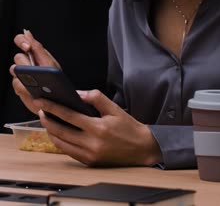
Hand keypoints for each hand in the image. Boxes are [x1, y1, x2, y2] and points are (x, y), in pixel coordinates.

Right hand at [9, 30, 59, 114]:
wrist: (58, 100)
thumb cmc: (56, 80)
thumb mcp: (50, 63)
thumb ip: (38, 48)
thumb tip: (27, 32)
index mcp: (34, 54)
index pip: (21, 40)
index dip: (21, 41)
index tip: (27, 47)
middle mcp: (26, 64)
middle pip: (18, 57)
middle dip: (27, 63)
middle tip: (34, 70)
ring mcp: (21, 76)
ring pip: (14, 71)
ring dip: (25, 76)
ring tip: (36, 82)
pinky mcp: (19, 88)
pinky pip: (16, 85)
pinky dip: (25, 88)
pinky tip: (33, 91)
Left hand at [37, 90, 161, 166]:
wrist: (142, 148)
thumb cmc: (128, 127)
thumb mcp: (114, 108)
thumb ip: (96, 98)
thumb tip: (78, 93)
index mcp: (98, 128)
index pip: (69, 115)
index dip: (53, 108)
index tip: (41, 102)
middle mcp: (92, 144)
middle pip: (61, 131)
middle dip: (47, 119)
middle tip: (40, 110)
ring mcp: (90, 155)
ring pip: (62, 143)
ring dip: (51, 132)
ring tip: (47, 120)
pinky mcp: (89, 163)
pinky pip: (69, 152)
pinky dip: (60, 142)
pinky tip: (58, 133)